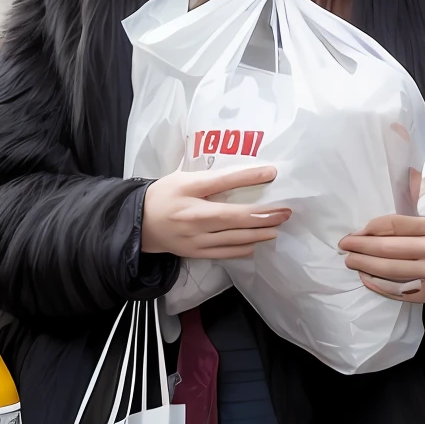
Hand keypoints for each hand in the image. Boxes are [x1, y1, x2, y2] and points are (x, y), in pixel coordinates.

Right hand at [142, 164, 290, 259]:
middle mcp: (192, 214)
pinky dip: (244, 248)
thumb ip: (209, 176)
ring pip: (234, 237)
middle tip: (284, 211)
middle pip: (233, 216)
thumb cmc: (164, 195)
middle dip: (263, 215)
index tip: (271, 173)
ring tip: (276, 227)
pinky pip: (226, 252)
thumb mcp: (182, 178)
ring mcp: (194, 237)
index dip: (248, 176)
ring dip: (259, 233)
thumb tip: (241, 170)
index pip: (222, 181)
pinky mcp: (195, 252)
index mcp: (187, 188)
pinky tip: (257, 242)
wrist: (140, 224)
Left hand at [340, 175, 424, 300]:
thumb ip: (412, 214)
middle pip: (390, 249)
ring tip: (351, 261)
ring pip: (391, 270)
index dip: (371, 228)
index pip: (396, 225)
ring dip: (365, 265)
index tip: (355, 232)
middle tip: (345, 246)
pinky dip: (379, 284)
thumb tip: (382, 208)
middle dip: (362, 247)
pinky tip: (366, 277)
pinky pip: (399, 289)